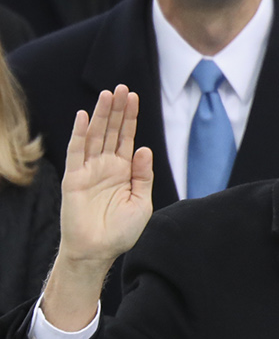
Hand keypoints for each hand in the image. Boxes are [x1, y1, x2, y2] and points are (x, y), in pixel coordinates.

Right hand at [40, 87, 153, 330]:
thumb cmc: (121, 231)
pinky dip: (80, 134)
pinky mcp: (74, 178)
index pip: (128, 138)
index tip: (134, 97)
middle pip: (112, 131)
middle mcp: (106, 167)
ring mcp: (89, 170)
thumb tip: (144, 149)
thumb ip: (143, 176)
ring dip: (101, 115)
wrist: (98, 251)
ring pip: (96, 136)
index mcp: (124, 171)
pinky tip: (84, 117)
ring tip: (108, 94)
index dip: (131, 118)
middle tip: (122, 87)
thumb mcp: (142, 202)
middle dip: (117, 110)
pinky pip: (77, 152)